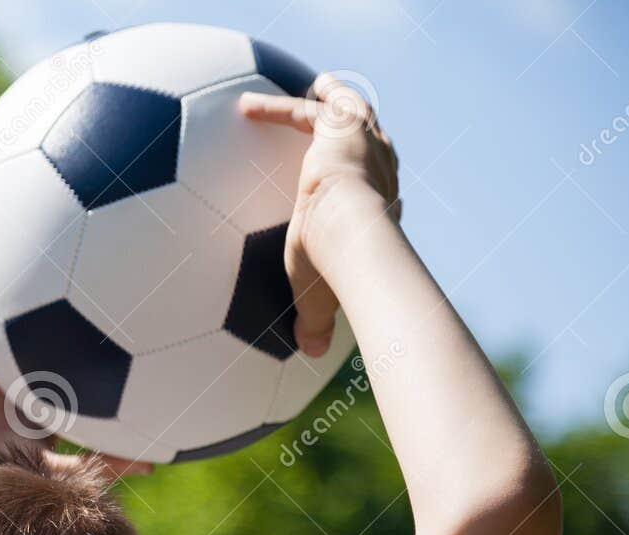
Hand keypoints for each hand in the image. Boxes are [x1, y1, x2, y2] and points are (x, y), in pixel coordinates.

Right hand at [0, 290, 152, 480]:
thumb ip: (98, 464)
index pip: (59, 376)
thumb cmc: (6, 499)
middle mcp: (4, 397)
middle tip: (52, 270)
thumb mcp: (57, 476)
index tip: (104, 314)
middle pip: (18, 347)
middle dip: (30, 315)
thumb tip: (153, 462)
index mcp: (35, 415)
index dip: (76, 351)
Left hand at [239, 75, 401, 357]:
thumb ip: (315, 322)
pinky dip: (281, 106)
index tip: (360, 193)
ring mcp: (367, 146)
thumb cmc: (338, 270)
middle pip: (377, 143)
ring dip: (333, 99)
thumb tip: (312, 353)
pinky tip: (246, 107)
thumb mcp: (320, 296)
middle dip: (364, 130)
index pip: (381, 192)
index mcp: (382, 208)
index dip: (372, 188)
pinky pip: (313, 106)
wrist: (349, 236)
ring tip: (317, 86)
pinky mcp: (342, 128)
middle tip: (346, 122)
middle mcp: (381, 171)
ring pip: (353, 111)